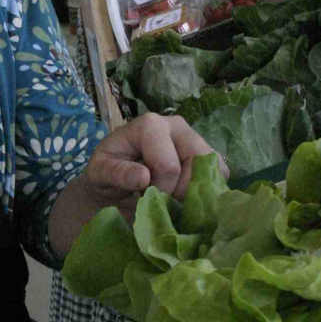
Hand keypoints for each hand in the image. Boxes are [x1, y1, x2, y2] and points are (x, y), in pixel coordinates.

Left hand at [48, 113, 226, 256]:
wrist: (114, 176)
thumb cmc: (107, 172)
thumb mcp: (100, 173)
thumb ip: (117, 173)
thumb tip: (144, 177)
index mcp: (150, 125)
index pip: (168, 166)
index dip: (160, 189)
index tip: (145, 195)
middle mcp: (176, 125)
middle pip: (196, 164)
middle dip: (179, 190)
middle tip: (160, 197)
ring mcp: (195, 137)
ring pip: (213, 169)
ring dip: (194, 191)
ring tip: (172, 195)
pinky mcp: (207, 152)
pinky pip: (221, 173)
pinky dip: (206, 190)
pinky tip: (185, 195)